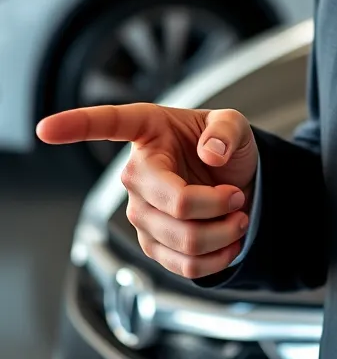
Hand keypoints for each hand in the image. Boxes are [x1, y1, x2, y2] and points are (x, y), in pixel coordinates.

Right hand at [37, 103, 257, 278]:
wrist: (237, 181)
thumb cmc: (225, 146)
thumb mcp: (234, 125)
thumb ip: (227, 130)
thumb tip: (210, 151)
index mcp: (149, 131)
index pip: (109, 124)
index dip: (77, 125)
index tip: (46, 128)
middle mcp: (138, 173)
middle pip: (177, 205)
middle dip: (219, 205)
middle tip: (238, 195)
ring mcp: (141, 212)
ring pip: (183, 239)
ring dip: (222, 233)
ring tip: (238, 217)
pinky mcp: (152, 243)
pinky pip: (182, 264)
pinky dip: (216, 258)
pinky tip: (228, 241)